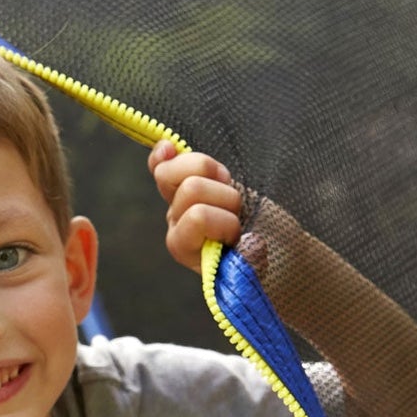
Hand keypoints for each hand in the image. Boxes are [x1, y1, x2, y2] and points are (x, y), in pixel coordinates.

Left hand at [148, 140, 266, 276]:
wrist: (252, 247)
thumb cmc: (250, 258)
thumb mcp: (254, 267)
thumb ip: (252, 261)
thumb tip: (251, 244)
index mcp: (187, 248)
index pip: (199, 217)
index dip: (225, 222)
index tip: (236, 237)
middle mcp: (177, 223)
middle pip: (193, 188)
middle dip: (223, 195)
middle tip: (236, 211)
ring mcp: (178, 200)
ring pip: (189, 166)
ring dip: (218, 175)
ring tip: (228, 191)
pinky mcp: (181, 180)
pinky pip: (162, 161)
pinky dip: (167, 153)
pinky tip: (168, 148)